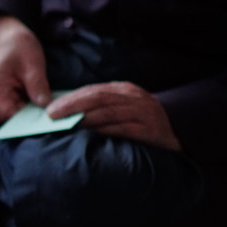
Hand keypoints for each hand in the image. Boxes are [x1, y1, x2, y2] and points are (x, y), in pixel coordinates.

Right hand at [0, 14, 50, 120]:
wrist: (6, 33)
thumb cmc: (17, 45)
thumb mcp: (32, 63)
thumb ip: (38, 85)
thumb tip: (46, 107)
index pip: (8, 117)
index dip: (27, 123)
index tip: (48, 121)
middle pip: (12, 120)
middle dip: (32, 121)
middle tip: (55, 118)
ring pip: (16, 115)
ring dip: (33, 114)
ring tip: (52, 111)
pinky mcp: (7, 95)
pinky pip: (19, 107)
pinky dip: (31, 107)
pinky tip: (46, 104)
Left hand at [47, 83, 181, 150]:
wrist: (177, 136)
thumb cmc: (140, 123)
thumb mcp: (122, 109)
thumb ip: (99, 108)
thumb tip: (63, 113)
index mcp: (124, 90)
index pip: (93, 91)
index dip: (70, 99)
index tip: (49, 108)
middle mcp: (135, 98)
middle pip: (98, 98)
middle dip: (72, 106)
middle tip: (52, 115)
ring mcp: (144, 113)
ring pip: (109, 113)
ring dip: (85, 119)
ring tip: (66, 126)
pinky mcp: (151, 130)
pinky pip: (124, 129)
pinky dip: (105, 131)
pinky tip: (90, 135)